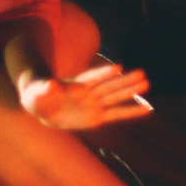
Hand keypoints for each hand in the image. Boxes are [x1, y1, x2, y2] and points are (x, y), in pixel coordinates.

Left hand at [19, 63, 151, 129]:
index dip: (103, 73)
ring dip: (130, 91)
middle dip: (124, 81)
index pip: (92, 78)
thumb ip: (46, 88)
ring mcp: (95, 104)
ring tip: (146, 83)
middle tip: (141, 74)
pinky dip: (131, 112)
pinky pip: (116, 114)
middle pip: (109, 86)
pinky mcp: (97, 117)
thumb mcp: (38, 93)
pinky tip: (146, 109)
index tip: (117, 68)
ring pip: (115, 97)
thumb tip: (49, 84)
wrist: (44, 108)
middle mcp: (89, 92)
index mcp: (76, 85)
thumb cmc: (38, 97)